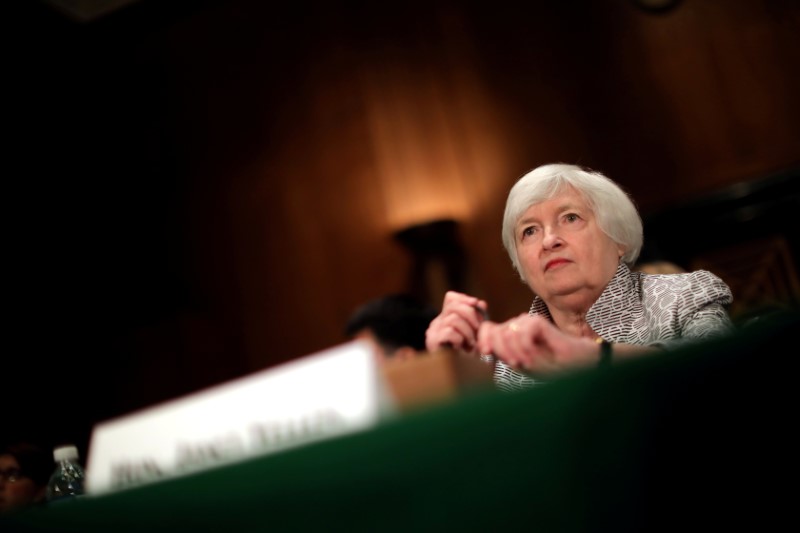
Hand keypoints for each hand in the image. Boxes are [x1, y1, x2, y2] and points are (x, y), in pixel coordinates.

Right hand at [425, 291, 487, 353]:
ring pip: (453, 319)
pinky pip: (449, 332)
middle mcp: (437, 322)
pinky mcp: (433, 342)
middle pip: (454, 306)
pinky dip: (459, 339)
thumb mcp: (477, 332)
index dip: (465, 299)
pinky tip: (461, 347)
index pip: (450, 298)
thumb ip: (477, 316)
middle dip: (471, 317)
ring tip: (470, 343)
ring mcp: (433, 332)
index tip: (477, 306)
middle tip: (477, 331)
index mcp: (446, 317)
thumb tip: (479, 303)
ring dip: (467, 332)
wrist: (465, 375)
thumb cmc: (471, 354)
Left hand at [477, 313, 598, 375]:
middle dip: (503, 352)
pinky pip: (521, 334)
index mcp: (509, 335)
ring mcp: (526, 321)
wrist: (576, 364)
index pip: (487, 330)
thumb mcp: (520, 363)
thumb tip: (482, 346)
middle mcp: (516, 325)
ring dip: (516, 353)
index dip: (483, 339)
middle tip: (518, 365)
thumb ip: (502, 353)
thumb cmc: (549, 366)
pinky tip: (534, 357)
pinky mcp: (537, 321)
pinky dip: (525, 348)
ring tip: (529, 363)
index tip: (486, 353)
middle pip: (494, 331)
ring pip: (507, 334)